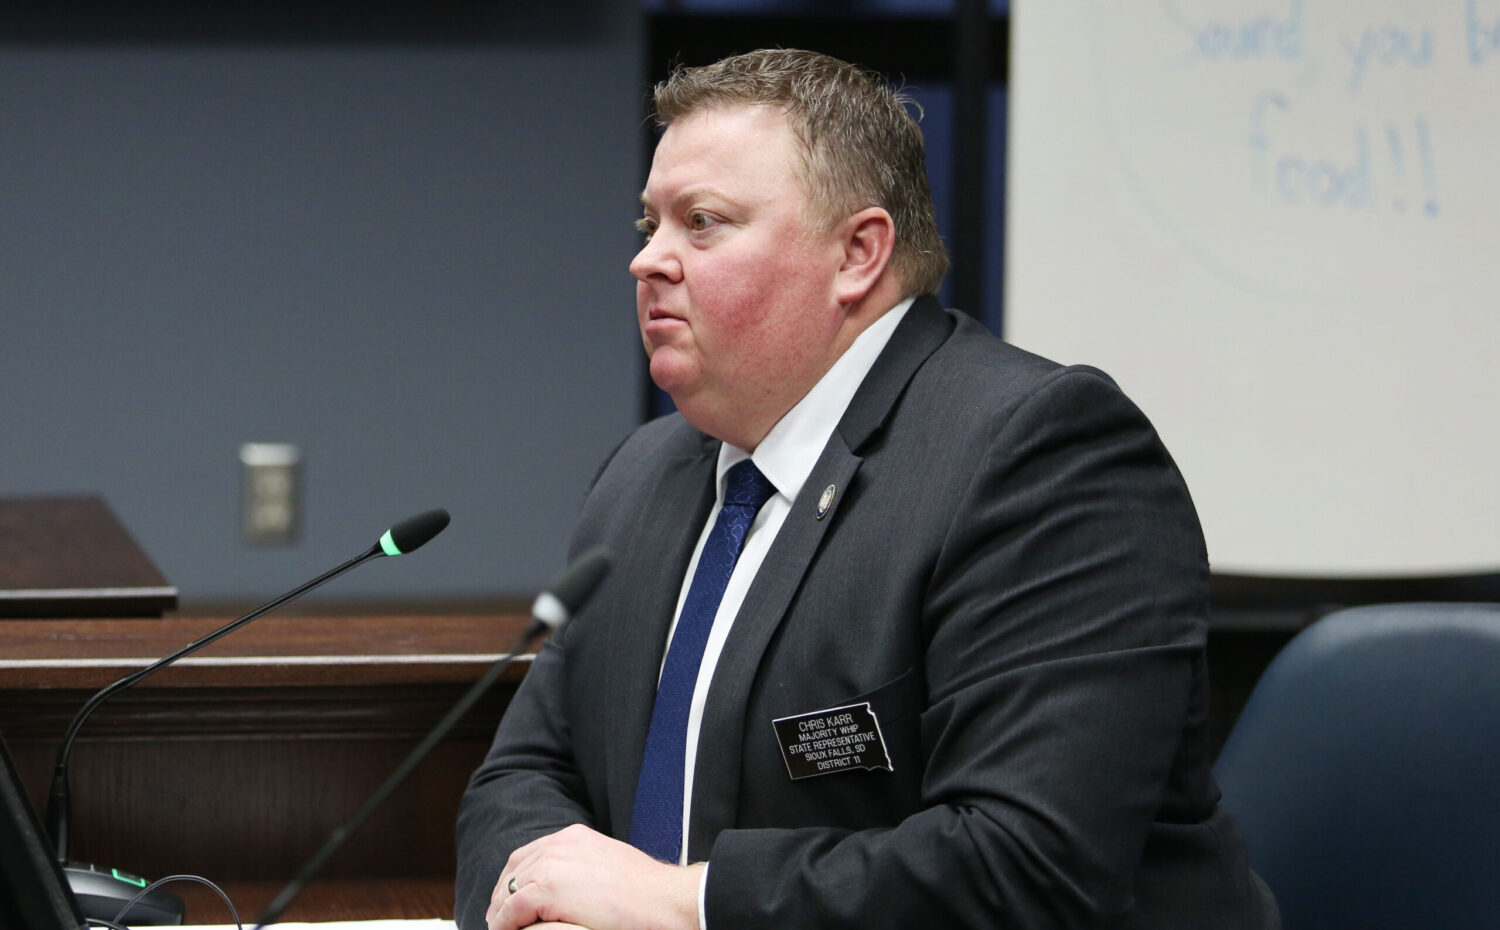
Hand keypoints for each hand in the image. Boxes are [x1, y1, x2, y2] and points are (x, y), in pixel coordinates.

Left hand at [487, 823, 702, 929]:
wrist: (662, 900)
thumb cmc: (645, 892)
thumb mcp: (608, 866)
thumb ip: (583, 869)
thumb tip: (570, 887)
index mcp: (573, 836)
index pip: (530, 853)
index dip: (514, 876)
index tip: (508, 897)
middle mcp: (559, 844)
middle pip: (514, 867)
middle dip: (502, 893)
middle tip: (497, 917)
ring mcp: (552, 864)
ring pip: (509, 888)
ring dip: (500, 910)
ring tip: (499, 928)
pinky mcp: (548, 888)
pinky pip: (513, 908)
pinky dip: (504, 922)